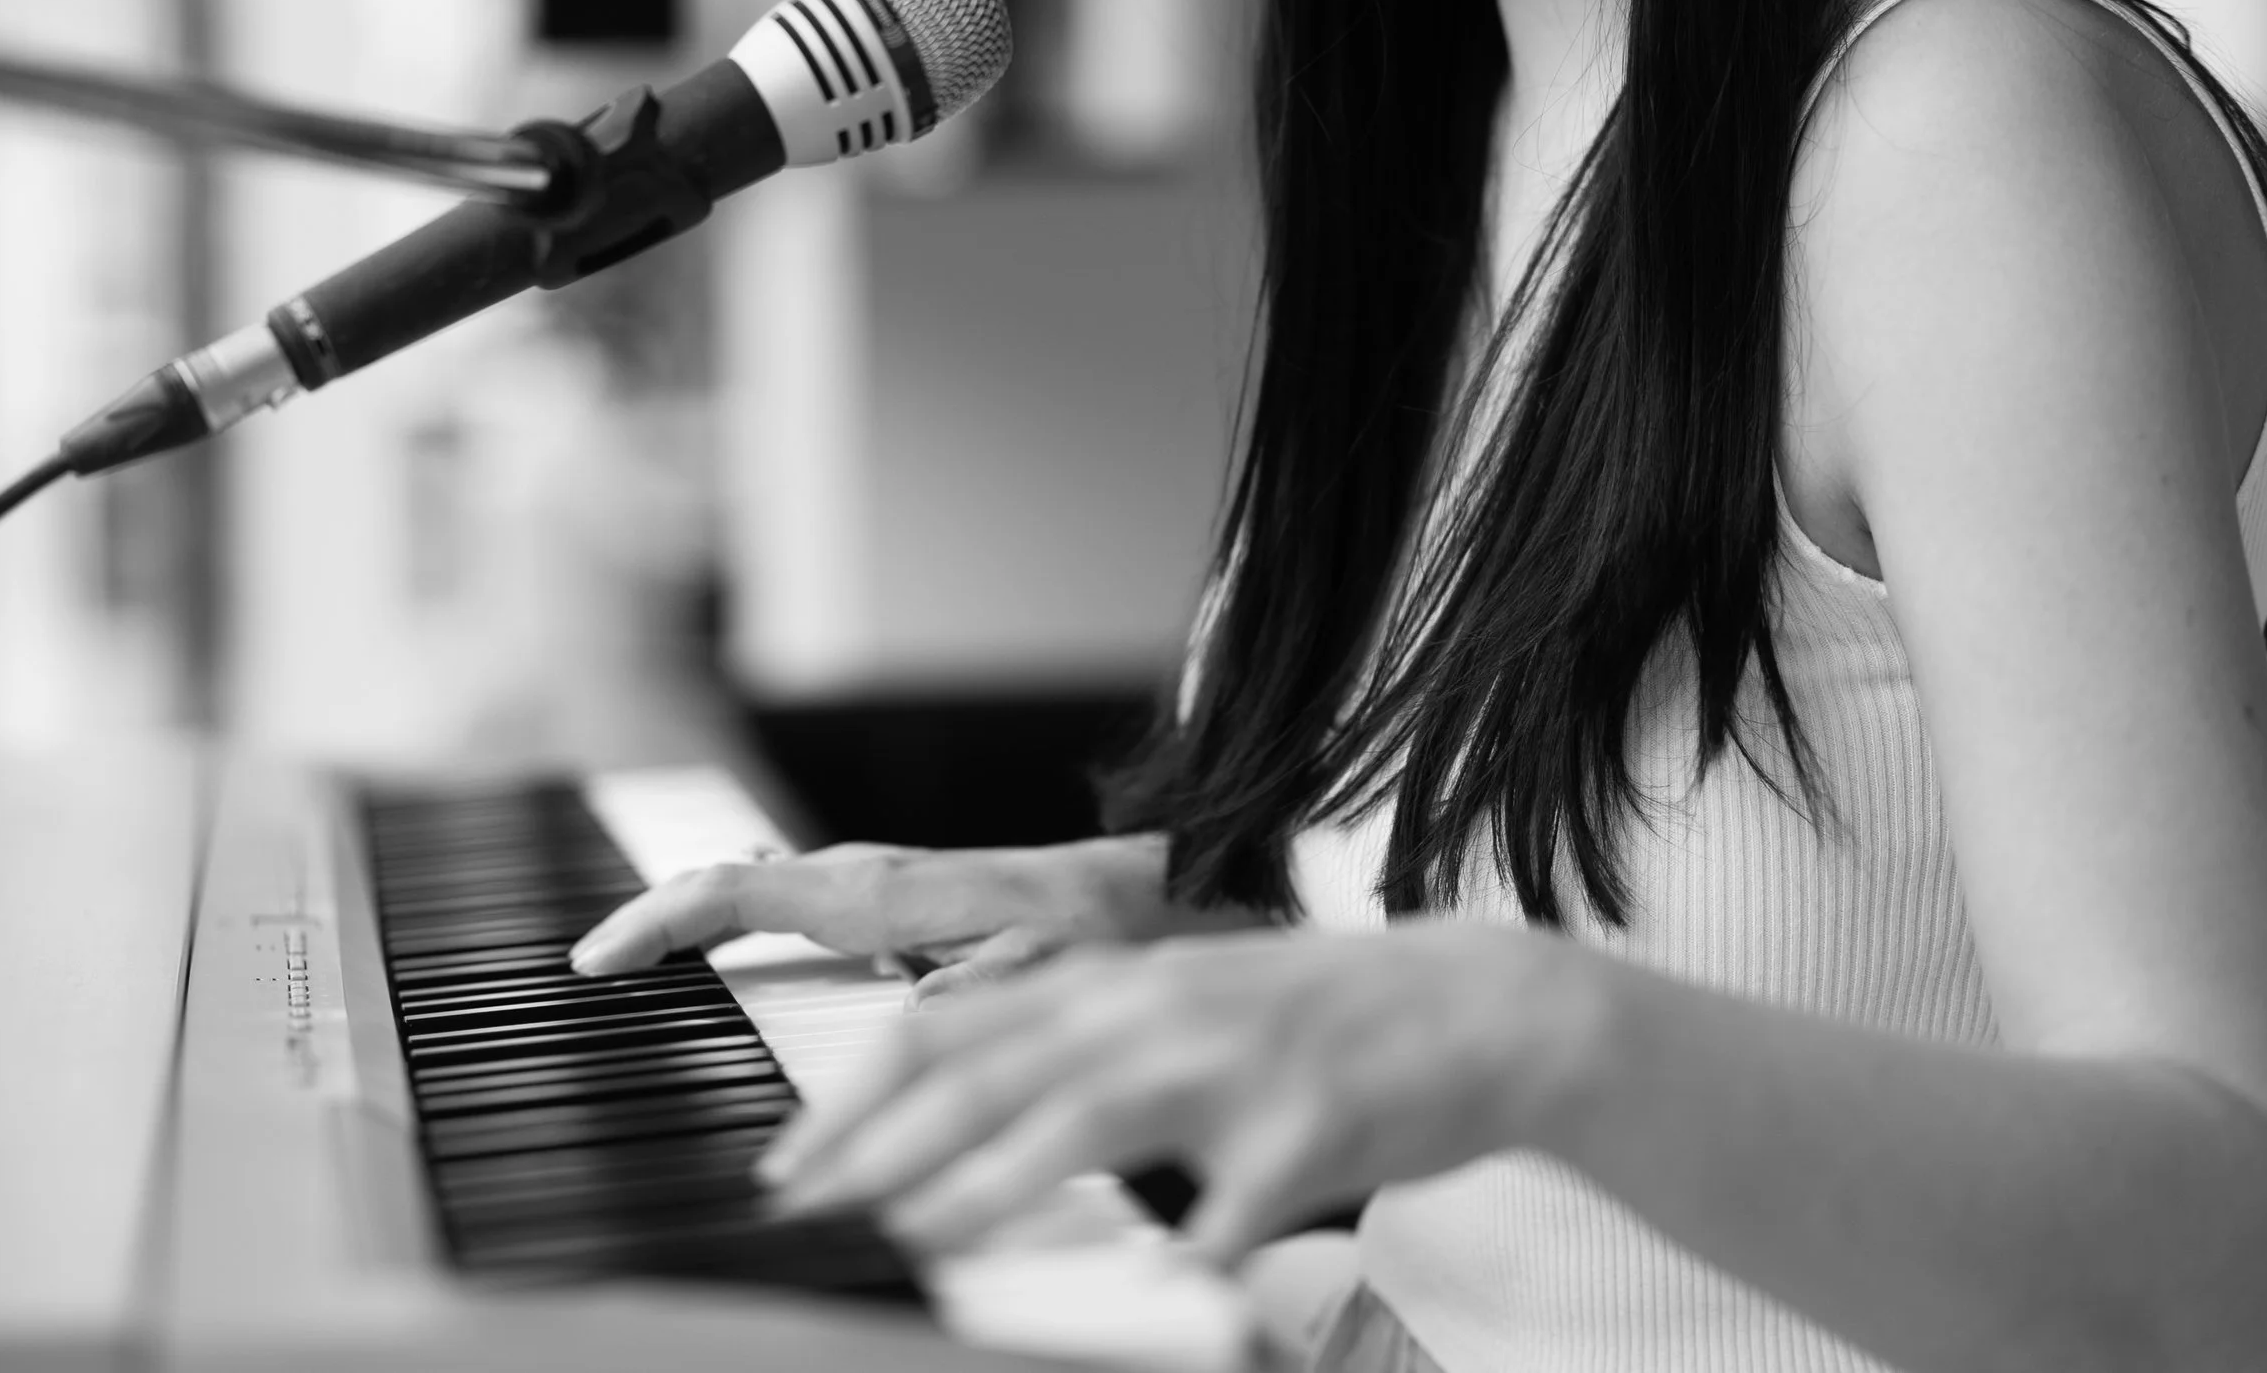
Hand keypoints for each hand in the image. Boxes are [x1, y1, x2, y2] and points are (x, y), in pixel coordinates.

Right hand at [567, 833, 1179, 997]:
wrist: (1153, 898)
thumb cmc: (1105, 933)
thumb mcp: (1048, 968)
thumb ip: (976, 985)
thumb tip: (904, 1010)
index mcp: (883, 892)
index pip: (738, 894)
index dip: (659, 921)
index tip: (595, 959)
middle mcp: (866, 879)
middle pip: (728, 886)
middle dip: (651, 919)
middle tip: (584, 968)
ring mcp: (875, 886)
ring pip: (753, 892)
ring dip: (686, 920)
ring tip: (624, 960)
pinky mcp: (891, 904)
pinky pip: (785, 905)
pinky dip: (730, 924)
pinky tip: (715, 955)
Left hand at [755, 919, 1601, 1262]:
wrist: (1475, 1006)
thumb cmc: (1312, 1024)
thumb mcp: (1180, 1011)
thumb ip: (1081, 1052)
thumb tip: (960, 1116)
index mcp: (1118, 982)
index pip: (952, 1024)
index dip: (860, 1092)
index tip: (791, 1161)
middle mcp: (1157, 1007)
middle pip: (993, 1068)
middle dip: (885, 1142)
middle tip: (809, 1207)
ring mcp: (1233, 1065)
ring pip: (1085, 1115)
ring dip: (992, 1179)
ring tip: (918, 1234)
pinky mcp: (1309, 1129)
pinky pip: (1227, 1205)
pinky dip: (1180, 1248)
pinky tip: (1153, 1285)